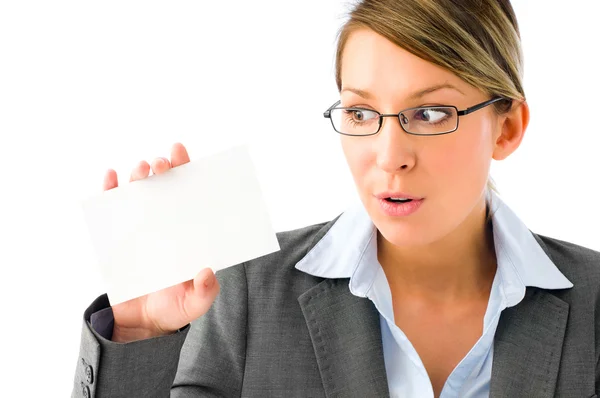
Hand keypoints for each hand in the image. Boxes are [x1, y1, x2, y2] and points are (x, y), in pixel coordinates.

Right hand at [102, 143, 219, 342]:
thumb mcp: (194, 304)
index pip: (189, 195)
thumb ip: (205, 291)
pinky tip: (110, 177)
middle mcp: (165, 223)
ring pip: (138, 193)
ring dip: (139, 176)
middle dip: (162, 169)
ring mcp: (140, 227)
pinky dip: (108, 190)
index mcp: (188, 232)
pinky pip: (110, 208)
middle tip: (161, 164)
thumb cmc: (173, 308)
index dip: (186, 170)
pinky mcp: (117, 237)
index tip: (181, 153)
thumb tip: (207, 272)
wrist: (141, 324)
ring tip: (141, 170)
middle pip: (164, 187)